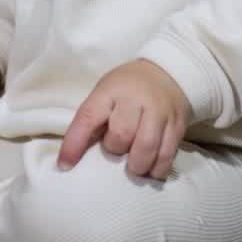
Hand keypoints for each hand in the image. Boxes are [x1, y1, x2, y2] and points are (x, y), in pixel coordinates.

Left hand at [57, 59, 190, 180]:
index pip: (88, 116)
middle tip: (117, 149)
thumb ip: (94, 120)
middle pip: (121, 135)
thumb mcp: (106, 93)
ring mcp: (160, 111)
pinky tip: (151, 169)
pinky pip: (167, 155)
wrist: (168, 72)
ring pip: (146, 147)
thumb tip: (74, 157)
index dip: (74, 143)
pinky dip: (156, 169)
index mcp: (111, 90)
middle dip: (115, 150)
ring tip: (133, 166)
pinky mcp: (177, 125)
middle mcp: (136, 99)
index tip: (64, 165)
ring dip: (137, 165)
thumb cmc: (128, 87)